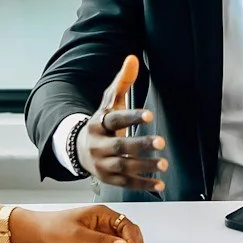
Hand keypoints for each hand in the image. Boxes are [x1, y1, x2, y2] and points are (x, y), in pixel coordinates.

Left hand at [24, 203, 141, 242]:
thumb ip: (100, 240)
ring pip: (124, 240)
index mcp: (103, 214)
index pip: (126, 225)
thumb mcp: (78, 235)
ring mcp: (103, 232)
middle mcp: (106, 221)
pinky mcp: (99, 241)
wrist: (41, 233)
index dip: (132, 240)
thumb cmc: (55, 227)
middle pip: (129, 232)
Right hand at [77, 54, 165, 192]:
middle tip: (161, 142)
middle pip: (120, 146)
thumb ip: (123, 81)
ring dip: (144, 166)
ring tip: (163, 163)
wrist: (79, 149)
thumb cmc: (102, 123)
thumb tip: (133, 58)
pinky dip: (143, 184)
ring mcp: (102, 163)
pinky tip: (159, 183)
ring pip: (124, 166)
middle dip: (140, 144)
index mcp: (99, 123)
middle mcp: (98, 144)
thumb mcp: (110, 101)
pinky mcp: (109, 178)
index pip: (115, 120)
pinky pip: (126, 182)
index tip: (148, 115)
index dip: (131, 117)